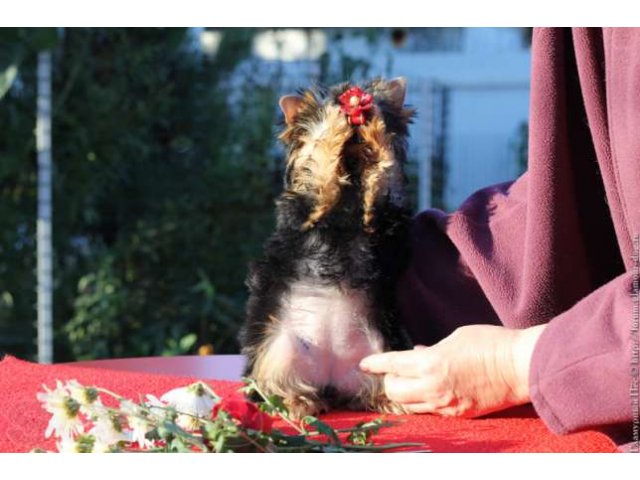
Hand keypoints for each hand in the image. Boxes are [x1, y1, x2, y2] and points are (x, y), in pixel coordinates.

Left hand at [359, 324, 545, 417]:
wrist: (520, 367)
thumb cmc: (489, 344)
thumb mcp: (455, 338)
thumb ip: (431, 349)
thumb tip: (417, 352)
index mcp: (430, 364)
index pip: (391, 365)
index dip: (375, 364)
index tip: (364, 364)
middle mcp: (433, 388)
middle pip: (394, 392)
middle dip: (388, 381)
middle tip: (391, 372)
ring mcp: (446, 405)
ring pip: (410, 406)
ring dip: (404, 394)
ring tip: (407, 383)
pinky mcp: (459, 415)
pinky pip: (430, 412)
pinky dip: (423, 402)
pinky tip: (429, 391)